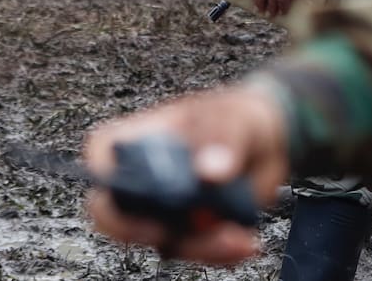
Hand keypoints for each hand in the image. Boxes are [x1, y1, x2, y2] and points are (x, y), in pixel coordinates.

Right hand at [84, 86, 288, 263]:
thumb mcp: (236, 119)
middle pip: (116, 213)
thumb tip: (208, 171)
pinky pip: (194, 250)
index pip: (102, 153)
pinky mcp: (191, 230)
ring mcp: (165, 207)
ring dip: (199, 247)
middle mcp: (144, 176)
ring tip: (237, 237)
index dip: (107, 176)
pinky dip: (220, 252)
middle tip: (184, 231)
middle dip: (145, 230)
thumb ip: (223, 138)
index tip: (137, 192)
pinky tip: (244, 242)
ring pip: (160, 241)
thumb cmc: (239, 118)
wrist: (269, 140)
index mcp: (142, 137)